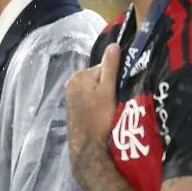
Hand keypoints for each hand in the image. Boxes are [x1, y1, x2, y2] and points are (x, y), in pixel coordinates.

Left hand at [65, 44, 120, 166]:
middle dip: (109, 86)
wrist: (88, 145)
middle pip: (98, 77)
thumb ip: (110, 67)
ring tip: (110, 108)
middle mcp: (71, 83)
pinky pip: (89, 98)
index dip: (115, 77)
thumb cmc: (99, 117)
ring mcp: (70, 95)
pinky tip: (102, 113)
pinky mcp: (72, 106)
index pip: (103, 67)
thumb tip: (114, 45)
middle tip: (116, 100)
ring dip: (104, 95)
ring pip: (94, 88)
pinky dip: (97, 102)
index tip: (121, 89)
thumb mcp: (108, 90)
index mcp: (79, 75)